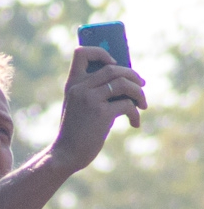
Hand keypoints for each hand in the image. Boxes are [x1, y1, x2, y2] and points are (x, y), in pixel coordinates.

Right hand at [49, 48, 146, 174]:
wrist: (65, 156)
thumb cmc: (75, 133)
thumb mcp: (78, 107)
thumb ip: (92, 92)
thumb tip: (125, 82)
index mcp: (72, 84)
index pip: (81, 53)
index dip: (101, 52)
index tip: (114, 63)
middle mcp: (80, 88)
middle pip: (113, 67)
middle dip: (132, 75)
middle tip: (141, 85)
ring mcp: (90, 100)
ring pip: (123, 83)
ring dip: (138, 92)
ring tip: (142, 104)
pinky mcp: (101, 114)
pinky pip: (126, 105)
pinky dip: (135, 113)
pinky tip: (134, 123)